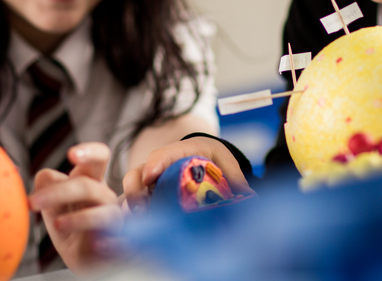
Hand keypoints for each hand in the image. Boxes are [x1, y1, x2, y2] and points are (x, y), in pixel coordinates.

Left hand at [28, 142, 121, 273]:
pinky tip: (98, 246)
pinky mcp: (119, 244)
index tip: (70, 155)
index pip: (99, 157)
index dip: (89, 152)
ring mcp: (113, 220)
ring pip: (102, 214)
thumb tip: (44, 176)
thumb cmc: (70, 224)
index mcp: (90, 181)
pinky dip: (110, 243)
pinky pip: (120, 242)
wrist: (84, 258)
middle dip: (60, 192)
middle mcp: (105, 196)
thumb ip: (47, 184)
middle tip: (32, 202)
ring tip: (58, 225)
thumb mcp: (52, 204)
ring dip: (78, 219)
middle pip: (88, 185)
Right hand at [122, 137, 254, 213]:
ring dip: (132, 207)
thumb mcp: (225, 163)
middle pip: (137, 175)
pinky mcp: (148, 195)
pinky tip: (139, 230)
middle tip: (143, 209)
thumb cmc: (212, 156)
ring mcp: (150, 182)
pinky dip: (133, 215)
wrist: (204, 153)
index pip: (161, 154)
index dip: (154, 164)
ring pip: (131, 191)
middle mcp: (158, 166)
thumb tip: (250, 198)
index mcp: (178, 152)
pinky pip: (133, 204)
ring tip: (140, 224)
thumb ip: (235, 179)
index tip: (151, 175)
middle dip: (135, 191)